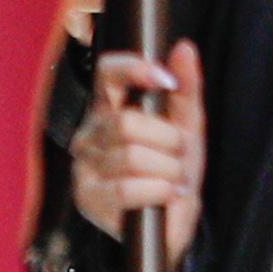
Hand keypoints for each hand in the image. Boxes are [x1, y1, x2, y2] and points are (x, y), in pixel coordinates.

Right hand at [74, 42, 204, 250]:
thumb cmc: (174, 171)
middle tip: (178, 155)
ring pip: (131, 156)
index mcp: (108, 111)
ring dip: (169, 170)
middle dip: (168, 140)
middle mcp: (88, 135)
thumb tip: (183, 48)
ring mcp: (84, 168)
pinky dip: (160, 191)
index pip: (105, 75)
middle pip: (126, 121)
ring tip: (172, 179)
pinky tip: (165, 195)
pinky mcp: (89, 200)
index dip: (132, 69)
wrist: (173, 223)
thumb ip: (186, 88)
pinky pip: (129, 188)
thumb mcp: (187, 127)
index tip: (165, 79)